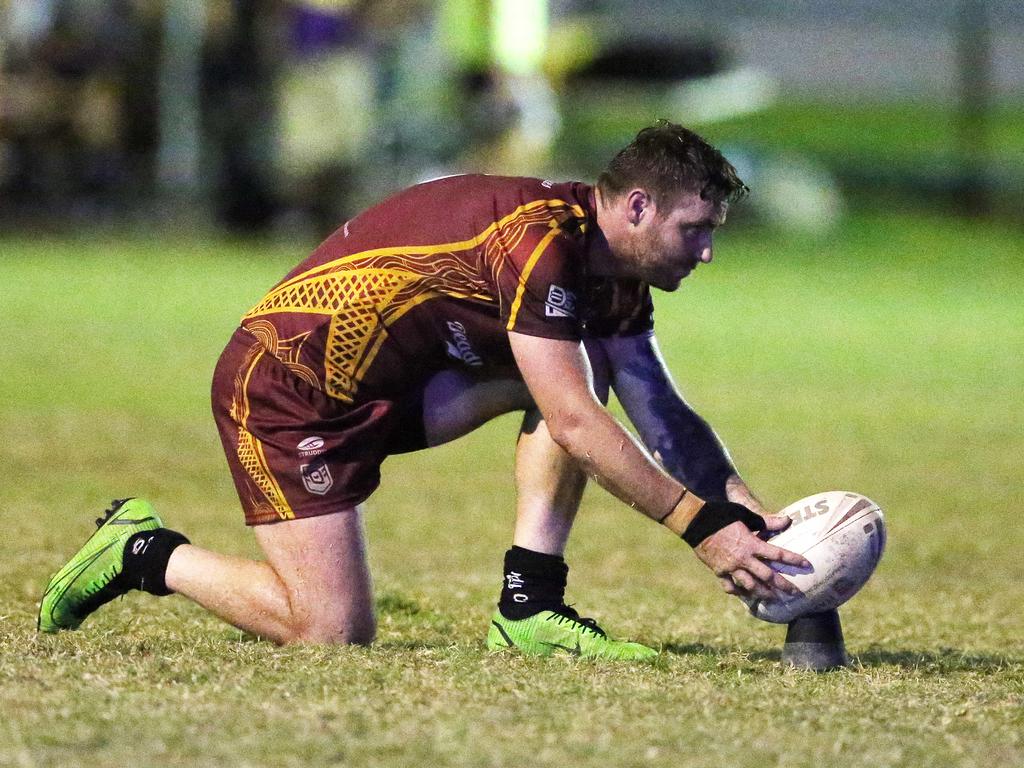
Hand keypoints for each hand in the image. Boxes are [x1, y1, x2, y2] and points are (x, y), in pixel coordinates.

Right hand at [693, 514, 810, 600]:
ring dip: (764, 593)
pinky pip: (730, 586)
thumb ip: (767, 521)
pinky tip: (744, 595)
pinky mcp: (718, 571)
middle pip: (767, 576)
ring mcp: (730, 567)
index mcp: (751, 544)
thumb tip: (787, 520)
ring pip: (750, 586)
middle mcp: (743, 559)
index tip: (806, 565)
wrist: (695, 523)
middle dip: (783, 585)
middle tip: (795, 593)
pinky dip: (738, 592)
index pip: (777, 554)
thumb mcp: (745, 515)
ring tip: (774, 599)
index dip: (793, 559)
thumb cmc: (721, 515)